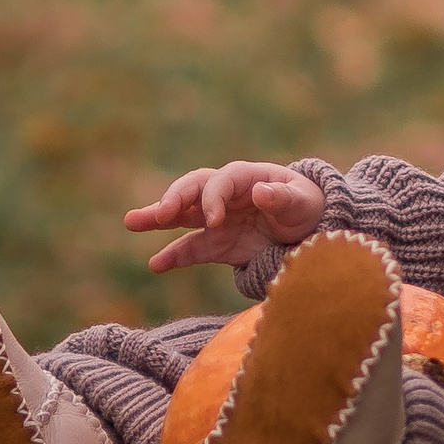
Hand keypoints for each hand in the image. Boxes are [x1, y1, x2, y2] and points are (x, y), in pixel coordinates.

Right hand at [124, 162, 324, 272]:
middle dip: (174, 199)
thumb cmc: (307, 207)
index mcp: (246, 177)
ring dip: (158, 218)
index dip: (213, 198)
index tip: (214, 221)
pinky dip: (174, 256)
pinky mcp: (217, 243)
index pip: (220, 181)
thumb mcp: (302, 202)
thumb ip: (282, 198)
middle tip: (160, 215)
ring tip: (132, 222)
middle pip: (192, 190)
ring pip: (182, 216)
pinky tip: (156, 266)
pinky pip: (191, 248)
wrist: (311, 230)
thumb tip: (261, 191)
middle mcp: (225, 195)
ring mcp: (218, 219)